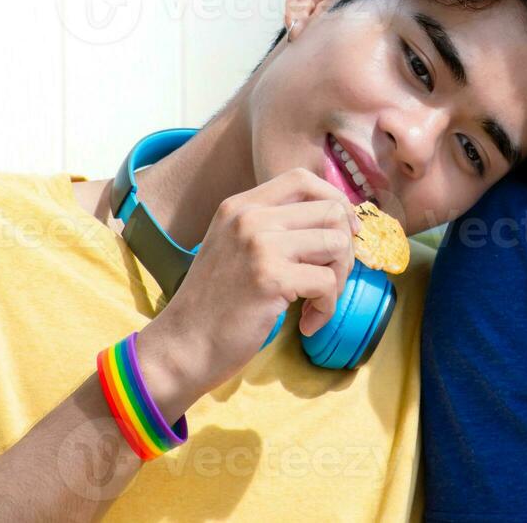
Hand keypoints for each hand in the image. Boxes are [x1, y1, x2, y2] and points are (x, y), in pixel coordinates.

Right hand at [136, 168, 359, 414]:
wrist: (181, 347)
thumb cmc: (213, 305)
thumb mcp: (234, 248)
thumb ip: (271, 229)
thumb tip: (337, 222)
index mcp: (240, 206)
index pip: (303, 179)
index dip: (335, 202)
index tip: (343, 233)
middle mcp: (250, 217)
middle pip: (331, 210)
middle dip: (345, 249)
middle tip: (330, 281)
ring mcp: (260, 245)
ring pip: (337, 243)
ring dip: (339, 279)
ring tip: (316, 303)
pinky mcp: (271, 278)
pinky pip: (328, 283)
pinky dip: (327, 308)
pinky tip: (306, 323)